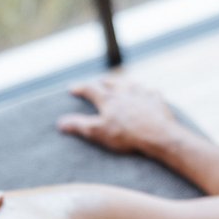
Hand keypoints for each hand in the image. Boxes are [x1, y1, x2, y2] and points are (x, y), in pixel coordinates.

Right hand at [57, 77, 184, 154]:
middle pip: (111, 83)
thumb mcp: (98, 132)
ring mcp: (141, 93)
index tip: (72, 89)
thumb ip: (79, 125)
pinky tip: (147, 93)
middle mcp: (124, 91)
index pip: (90, 89)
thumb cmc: (127, 135)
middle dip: (102, 82)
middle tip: (99, 83)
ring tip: (122, 85)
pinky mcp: (156, 99)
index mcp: (108, 99)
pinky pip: (150, 91)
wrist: (157, 135)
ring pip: (130, 83)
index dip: (80, 88)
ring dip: (124, 84)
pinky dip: (146, 92)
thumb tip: (60, 122)